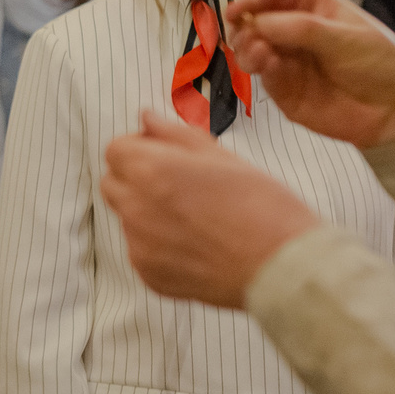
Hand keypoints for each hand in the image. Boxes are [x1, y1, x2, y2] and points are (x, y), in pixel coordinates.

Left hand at [101, 110, 321, 308]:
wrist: (281, 266)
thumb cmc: (262, 206)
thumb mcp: (222, 156)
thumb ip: (175, 134)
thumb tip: (146, 118)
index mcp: (151, 170)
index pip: (116, 150)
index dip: (138, 148)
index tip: (163, 154)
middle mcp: (136, 208)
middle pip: (112, 183)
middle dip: (135, 178)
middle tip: (177, 184)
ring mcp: (140, 245)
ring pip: (127, 218)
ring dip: (147, 211)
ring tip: (195, 218)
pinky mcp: (149, 275)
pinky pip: (141, 250)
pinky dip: (159, 245)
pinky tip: (196, 244)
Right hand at [222, 0, 394, 148]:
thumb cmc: (380, 62)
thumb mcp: (345, 37)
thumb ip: (301, 29)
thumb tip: (257, 22)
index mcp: (313, 7)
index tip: (236, 8)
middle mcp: (295, 32)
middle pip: (256, 21)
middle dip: (245, 25)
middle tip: (245, 34)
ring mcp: (289, 62)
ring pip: (252, 49)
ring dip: (247, 48)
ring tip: (258, 52)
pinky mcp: (286, 91)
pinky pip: (264, 77)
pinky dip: (259, 69)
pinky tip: (267, 65)